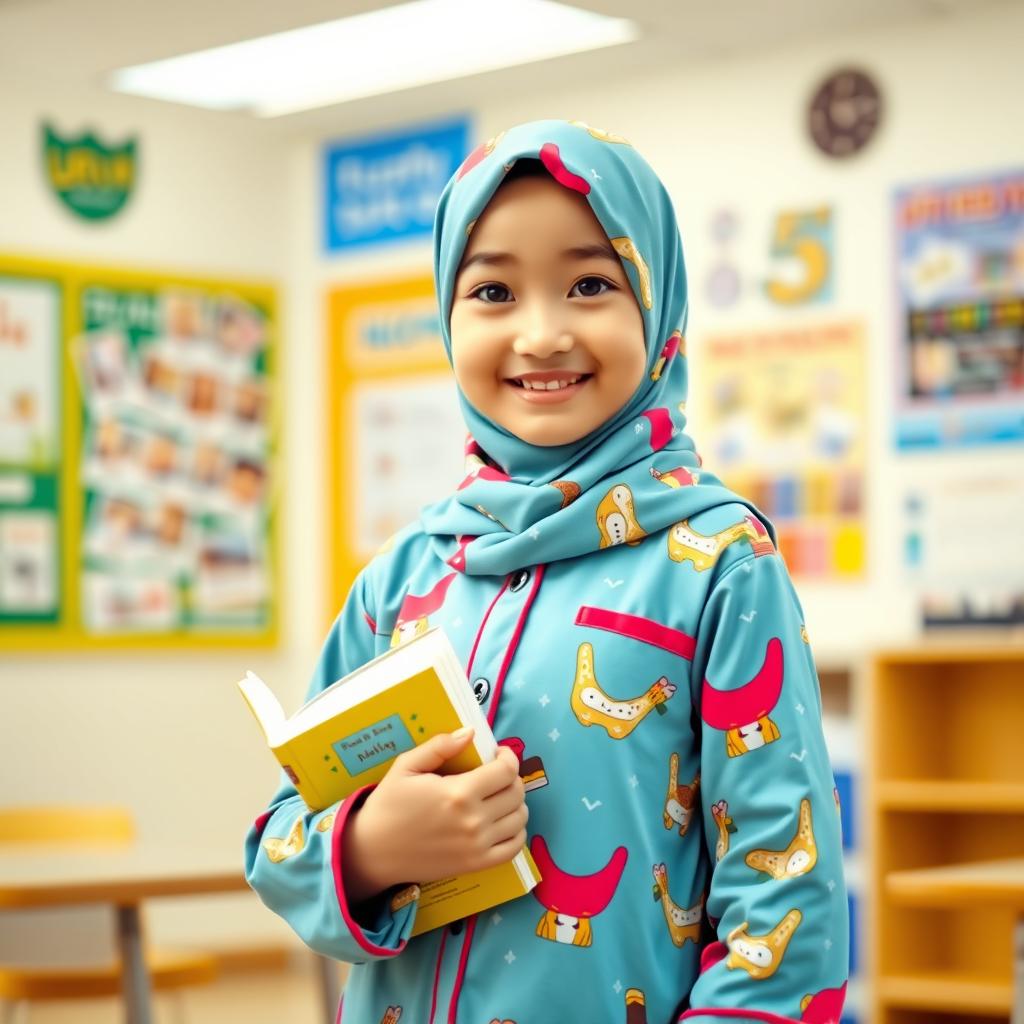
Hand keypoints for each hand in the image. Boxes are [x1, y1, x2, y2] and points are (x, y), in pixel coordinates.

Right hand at [343, 729, 527, 902]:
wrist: (373, 851)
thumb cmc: (388, 805)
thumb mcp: (406, 766)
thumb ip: (439, 747)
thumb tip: (470, 733)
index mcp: (458, 793)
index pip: (506, 771)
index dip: (508, 757)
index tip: (499, 754)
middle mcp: (474, 821)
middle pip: (516, 793)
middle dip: (512, 777)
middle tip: (497, 773)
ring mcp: (477, 846)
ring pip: (519, 818)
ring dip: (516, 803)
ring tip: (499, 795)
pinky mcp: (476, 864)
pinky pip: (514, 847)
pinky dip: (517, 832)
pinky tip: (503, 822)